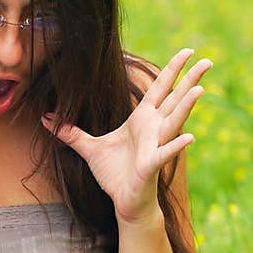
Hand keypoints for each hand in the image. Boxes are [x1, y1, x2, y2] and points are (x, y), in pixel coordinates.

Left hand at [41, 49, 210, 223]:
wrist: (123, 201)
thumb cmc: (114, 174)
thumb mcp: (88, 148)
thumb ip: (69, 132)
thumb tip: (45, 119)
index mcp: (142, 119)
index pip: (160, 88)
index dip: (173, 69)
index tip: (187, 51)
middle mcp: (154, 128)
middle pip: (175, 98)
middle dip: (190, 78)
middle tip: (208, 60)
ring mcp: (156, 145)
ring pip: (175, 121)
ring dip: (187, 105)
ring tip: (200, 89)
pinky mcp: (152, 164)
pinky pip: (165, 153)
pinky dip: (176, 146)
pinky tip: (189, 138)